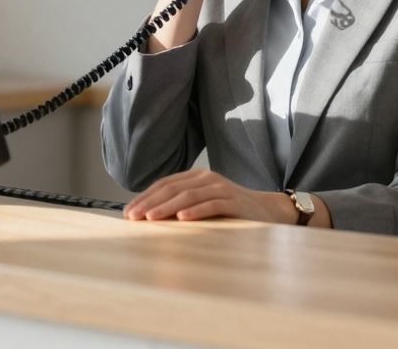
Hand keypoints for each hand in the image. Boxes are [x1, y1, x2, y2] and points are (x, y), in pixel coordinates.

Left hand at [123, 168, 293, 223]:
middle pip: (172, 189)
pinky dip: (195, 211)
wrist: (268, 211)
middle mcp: (207, 178)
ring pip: (188, 196)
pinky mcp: (234, 201)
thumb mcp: (204, 204)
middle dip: (150, 203)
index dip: (145, 196)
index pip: (165, 184)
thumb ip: (182, 205)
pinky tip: (182, 219)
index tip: (129, 213)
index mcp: (196, 177)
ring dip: (167, 207)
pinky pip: (211, 204)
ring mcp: (221, 188)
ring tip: (151, 218)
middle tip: (134, 217)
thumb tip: (149, 217)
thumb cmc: (231, 211)